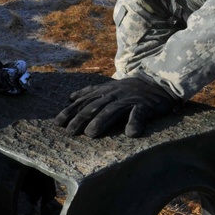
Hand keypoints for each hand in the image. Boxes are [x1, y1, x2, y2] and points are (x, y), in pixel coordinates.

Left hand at [54, 77, 179, 137]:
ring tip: (91, 133)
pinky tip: (130, 133)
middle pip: (94, 107)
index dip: (70, 112)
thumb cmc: (130, 88)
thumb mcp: (108, 86)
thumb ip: (91, 92)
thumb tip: (70, 97)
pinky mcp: (144, 105)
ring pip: (112, 110)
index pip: (83, 101)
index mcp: (104, 91)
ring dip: (101, 121)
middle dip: (80, 119)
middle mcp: (113, 94)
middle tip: (70, 131)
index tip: (58, 122)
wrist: (157, 81)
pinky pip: (139, 114)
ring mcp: (128, 99)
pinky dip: (135, 123)